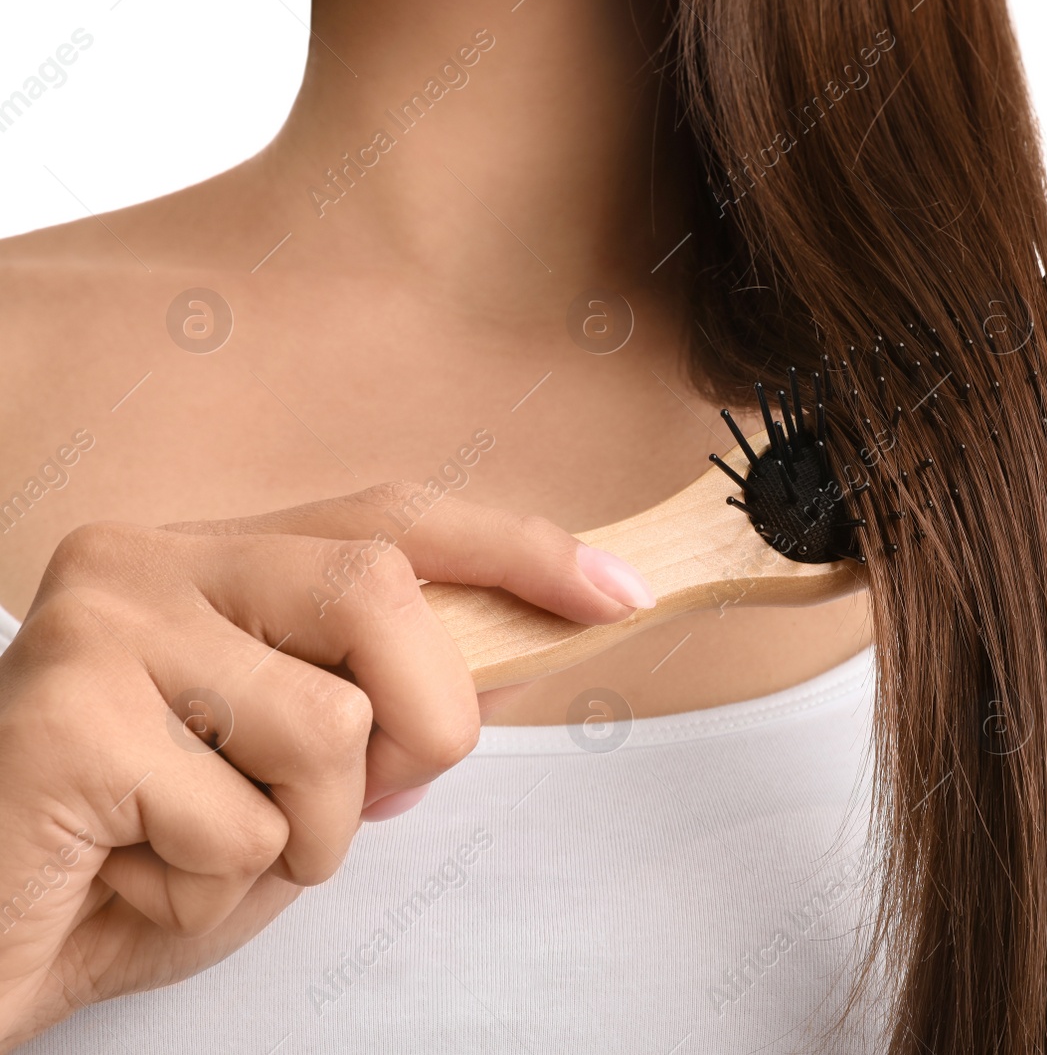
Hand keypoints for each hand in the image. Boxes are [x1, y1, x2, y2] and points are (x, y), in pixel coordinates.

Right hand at [0, 482, 650, 1047]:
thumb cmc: (127, 858)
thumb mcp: (282, 781)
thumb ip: (369, 722)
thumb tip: (473, 698)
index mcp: (213, 561)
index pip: (391, 518)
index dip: (518, 550)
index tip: (619, 590)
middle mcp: (152, 560)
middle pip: (379, 590)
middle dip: (423, 719)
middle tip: (358, 798)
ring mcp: (102, 626)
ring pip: (328, 727)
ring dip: (307, 837)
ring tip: (199, 852)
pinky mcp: (64, 717)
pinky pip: (242, 826)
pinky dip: (216, 891)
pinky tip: (130, 879)